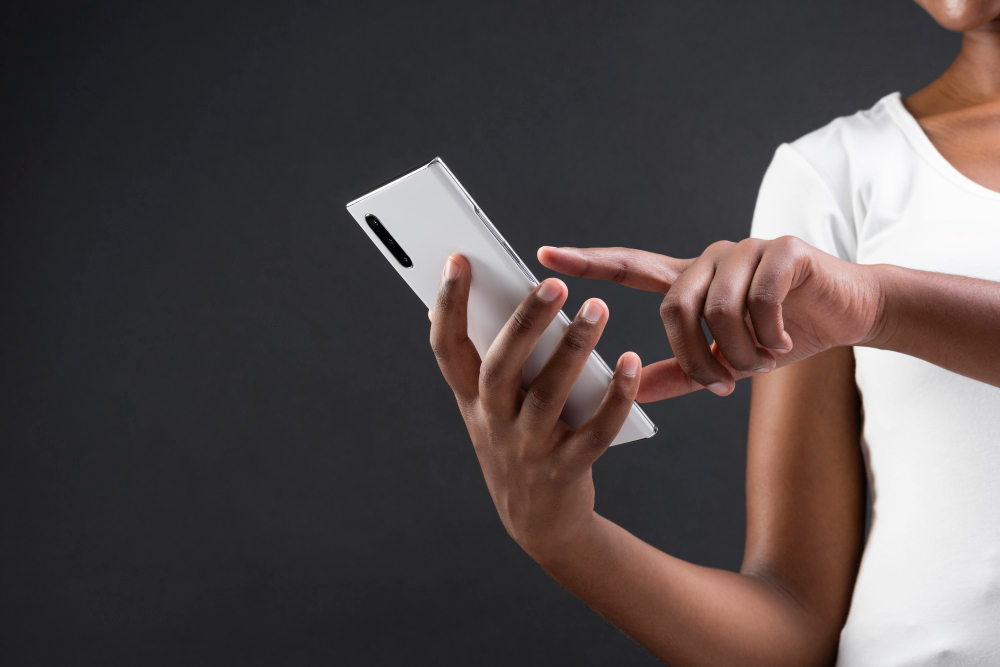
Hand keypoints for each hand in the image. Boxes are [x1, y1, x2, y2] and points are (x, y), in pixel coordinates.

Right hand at [429, 254, 641, 563]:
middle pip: (500, 368)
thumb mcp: (491, 409)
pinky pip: (595, 432)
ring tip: (598, 309)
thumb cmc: (516, 445)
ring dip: (574, 350)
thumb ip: (490, 363)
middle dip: (525, 324)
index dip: (448, 305)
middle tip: (553, 284)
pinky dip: (615, 398)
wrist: (538, 523)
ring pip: (549, 396)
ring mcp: (529, 449)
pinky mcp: (567, 469)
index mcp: (471, 400)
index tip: (459, 260)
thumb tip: (500, 302)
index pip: (447, 348)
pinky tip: (630, 363)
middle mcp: (493, 423)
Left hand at [537, 236, 881, 400]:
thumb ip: (676, 373)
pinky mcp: (781, 249)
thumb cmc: (780, 334)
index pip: (629, 266)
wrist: (848, 314)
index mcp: (689, 280)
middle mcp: (710, 259)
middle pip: (673, 306)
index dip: (587, 262)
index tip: (544, 255)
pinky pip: (758, 300)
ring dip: (740, 350)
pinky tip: (784, 344)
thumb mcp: (724, 359)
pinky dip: (769, 336)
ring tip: (764, 360)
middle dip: (697, 355)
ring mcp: (745, 248)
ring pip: (716, 308)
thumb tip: (628, 394)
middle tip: (726, 381)